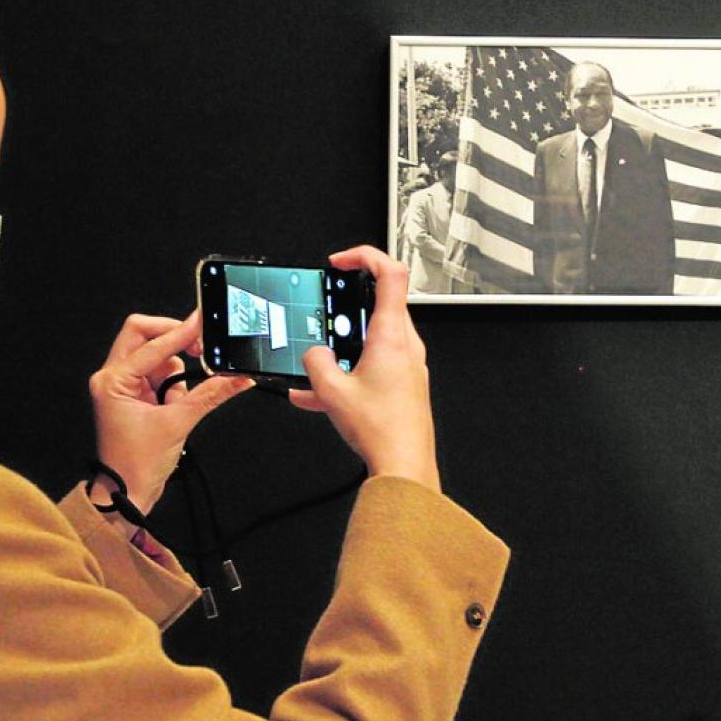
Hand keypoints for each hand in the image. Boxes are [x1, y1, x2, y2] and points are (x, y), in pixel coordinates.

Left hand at [90, 310, 253, 512]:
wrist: (127, 493)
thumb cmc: (136, 465)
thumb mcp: (178, 424)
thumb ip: (209, 395)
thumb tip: (236, 377)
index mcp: (112, 381)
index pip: (151, 345)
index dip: (180, 333)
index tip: (201, 322)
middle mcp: (112, 378)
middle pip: (143, 336)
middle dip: (172, 340)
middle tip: (198, 348)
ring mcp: (123, 385)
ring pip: (155, 356)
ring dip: (175, 372)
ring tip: (177, 403)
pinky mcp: (134, 395)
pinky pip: (160, 374)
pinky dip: (174, 385)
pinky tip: (173, 407)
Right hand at [288, 246, 439, 492]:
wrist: (405, 465)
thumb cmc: (383, 430)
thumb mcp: (333, 392)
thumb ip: (315, 363)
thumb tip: (313, 354)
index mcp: (392, 335)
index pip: (390, 272)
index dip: (364, 256)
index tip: (341, 261)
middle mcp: (406, 345)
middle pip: (379, 304)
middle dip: (345, 308)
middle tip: (325, 313)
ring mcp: (408, 364)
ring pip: (373, 338)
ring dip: (344, 345)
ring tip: (317, 363)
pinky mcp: (405, 384)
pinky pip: (374, 365)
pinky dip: (350, 370)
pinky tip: (320, 395)